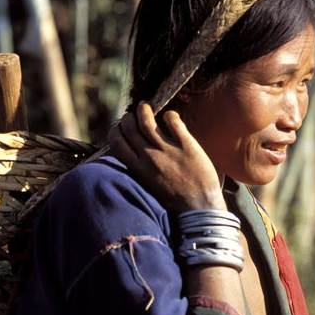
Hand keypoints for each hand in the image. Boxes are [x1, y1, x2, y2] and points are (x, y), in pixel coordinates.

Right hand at [108, 102, 225, 212]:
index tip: (119, 129)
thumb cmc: (175, 203)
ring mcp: (167, 149)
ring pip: (147, 121)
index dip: (116, 132)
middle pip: (130, 128)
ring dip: (143, 110)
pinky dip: (170, 115)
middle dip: (128, 119)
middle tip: (131, 116)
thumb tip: (135, 158)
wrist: (199, 209)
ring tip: (144, 106)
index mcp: (138, 168)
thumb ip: (141, 170)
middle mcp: (149, 156)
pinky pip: (174, 122)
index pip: (118, 143)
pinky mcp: (186, 144)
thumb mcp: (149, 187)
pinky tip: (170, 115)